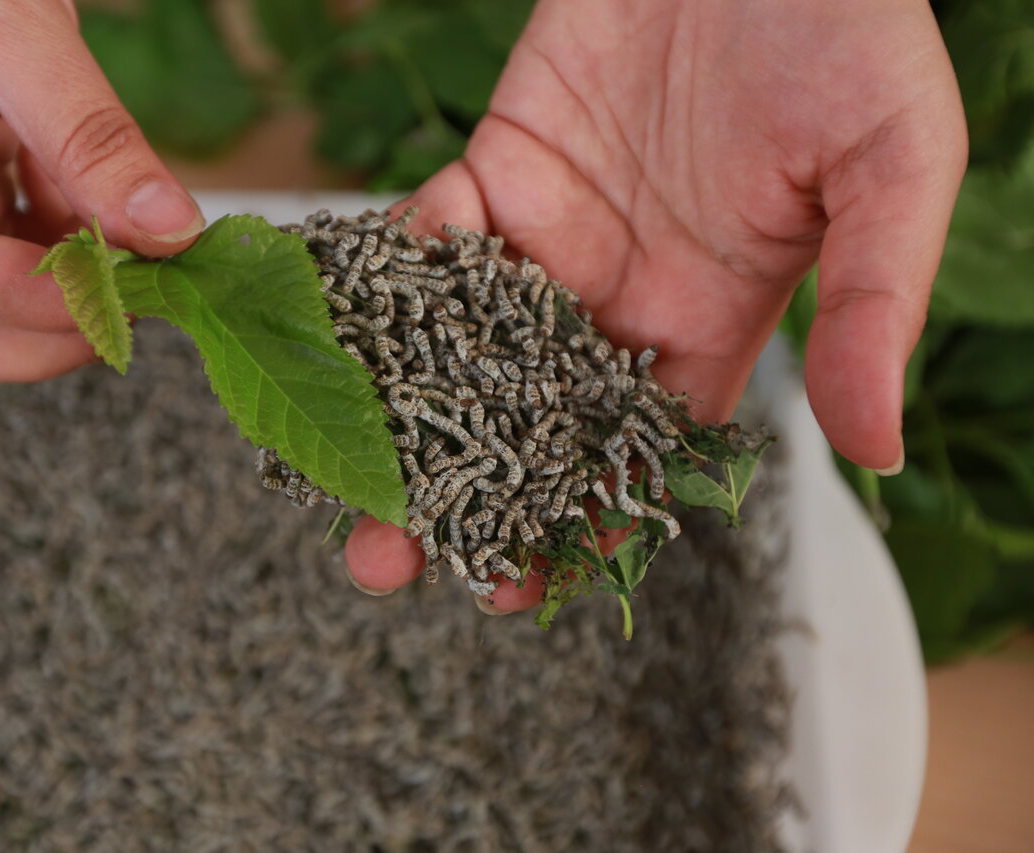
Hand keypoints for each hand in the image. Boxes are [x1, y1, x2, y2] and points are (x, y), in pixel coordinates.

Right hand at [0, 0, 204, 383]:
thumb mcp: (16, 27)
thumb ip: (89, 134)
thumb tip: (167, 229)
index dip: (43, 302)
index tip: (132, 293)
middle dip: (49, 334)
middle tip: (141, 303)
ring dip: (66, 301)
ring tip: (138, 255)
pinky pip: (11, 269)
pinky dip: (70, 259)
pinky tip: (110, 221)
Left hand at [344, 0, 967, 611]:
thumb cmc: (847, 28)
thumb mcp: (891, 168)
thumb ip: (876, 305)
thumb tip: (875, 453)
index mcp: (711, 321)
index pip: (636, 451)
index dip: (578, 522)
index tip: (518, 588)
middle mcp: (620, 295)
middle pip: (526, 417)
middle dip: (455, 490)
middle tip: (385, 559)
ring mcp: (553, 235)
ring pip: (461, 344)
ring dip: (397, 409)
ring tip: (336, 480)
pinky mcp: (500, 166)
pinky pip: (433, 237)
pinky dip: (385, 284)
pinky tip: (336, 339)